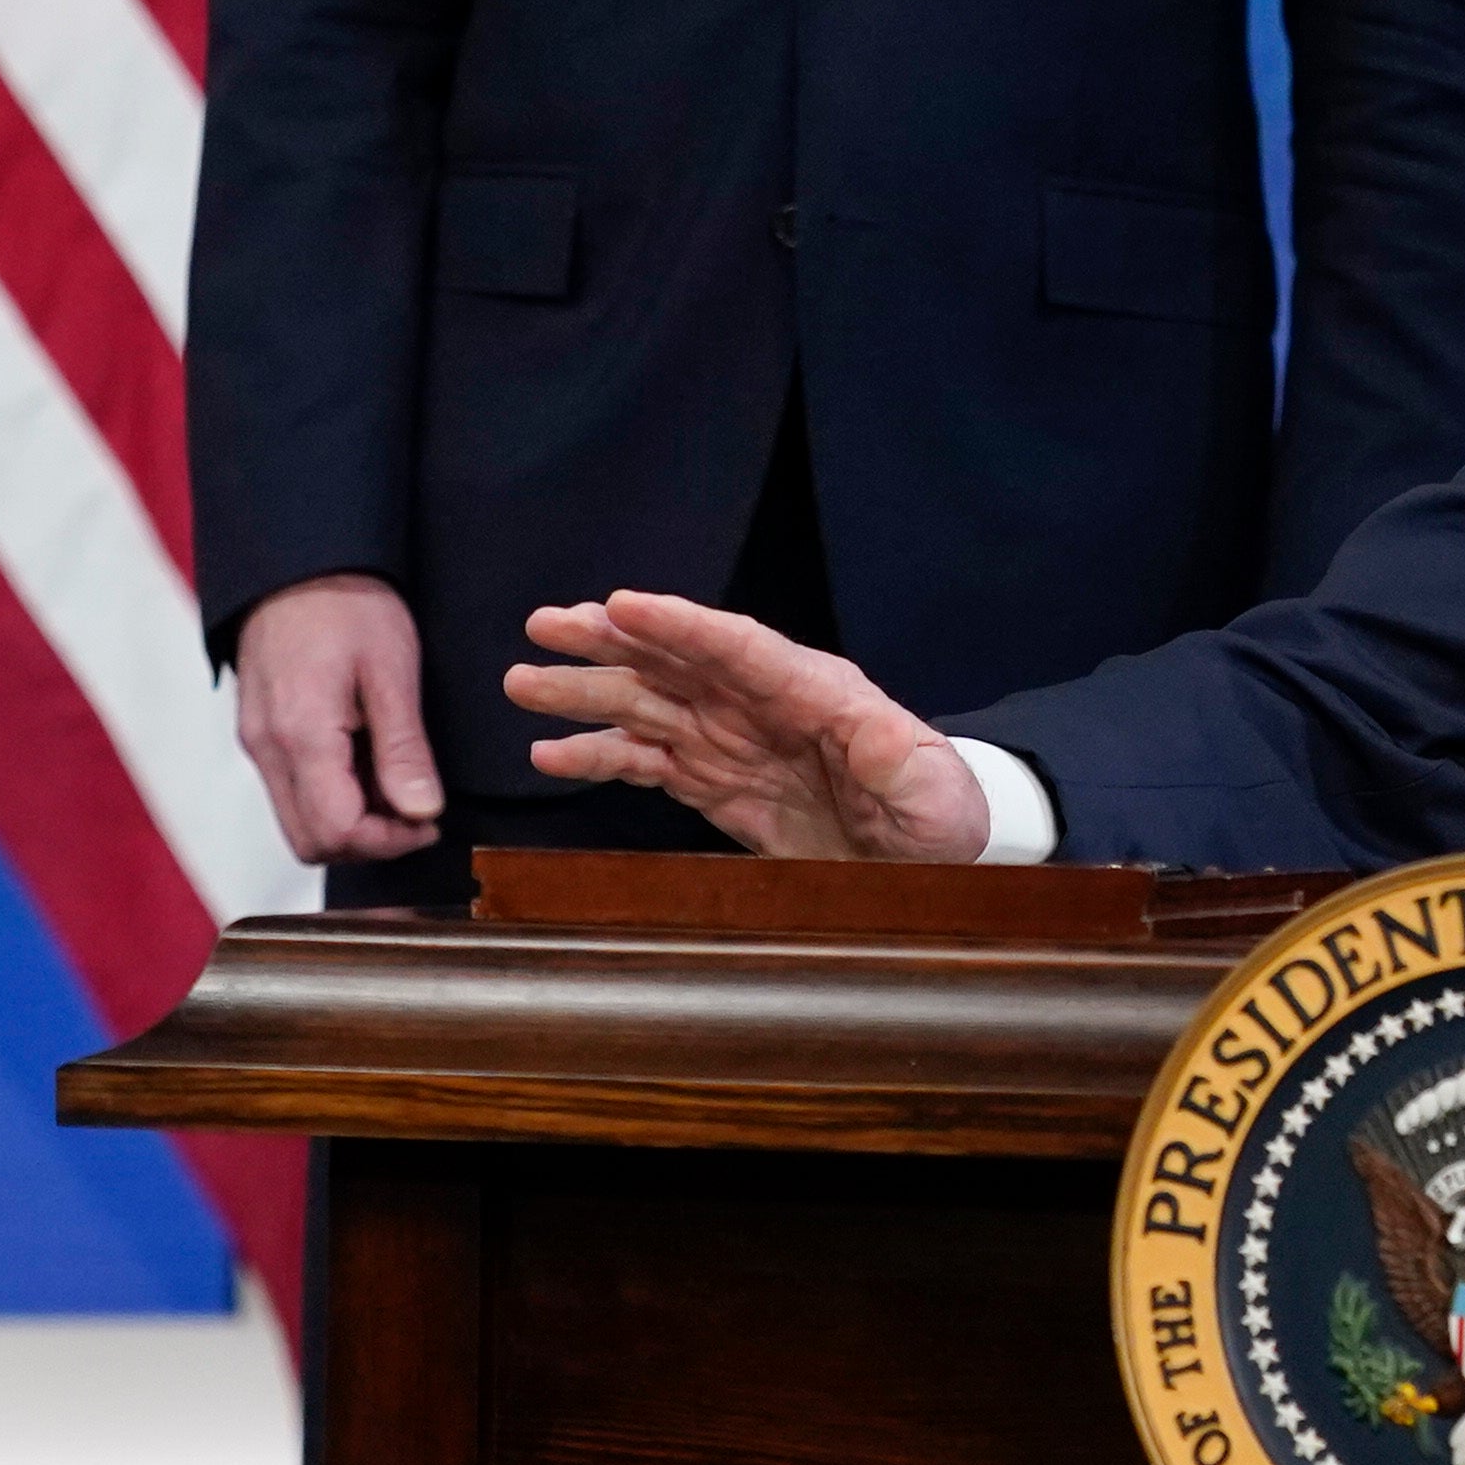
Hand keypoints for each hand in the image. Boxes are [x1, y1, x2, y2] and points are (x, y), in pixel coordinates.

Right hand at [235, 573, 443, 863]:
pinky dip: (334, 798)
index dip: (390, 841)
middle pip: (311, 842)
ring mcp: (257, 746)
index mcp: (300, 736)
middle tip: (419, 810)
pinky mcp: (260, 737)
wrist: (299, 565)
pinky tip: (370, 765)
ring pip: (299, 824)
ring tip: (399, 782)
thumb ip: (403, 749)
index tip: (431, 820)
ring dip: (353, 822)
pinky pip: (293, 794)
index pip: (335, 832)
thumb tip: (423, 813)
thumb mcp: (392, 672)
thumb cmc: (351, 607)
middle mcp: (266, 751)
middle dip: (371, 841)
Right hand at [503, 591, 991, 861]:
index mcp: (818, 693)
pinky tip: (551, 754)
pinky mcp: (718, 783)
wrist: (932, 860)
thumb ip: (903, 760)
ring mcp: (736, 742)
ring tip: (523, 682)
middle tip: (543, 625)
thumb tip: (877, 730)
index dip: (680, 626)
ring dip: (589, 693)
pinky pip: (650, 761)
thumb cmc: (941, 817)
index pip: (740, 647)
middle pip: (679, 661)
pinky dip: (601, 756)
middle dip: (612, 641)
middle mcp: (766, 706)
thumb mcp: (934, 791)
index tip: (621, 604)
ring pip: (651, 704)